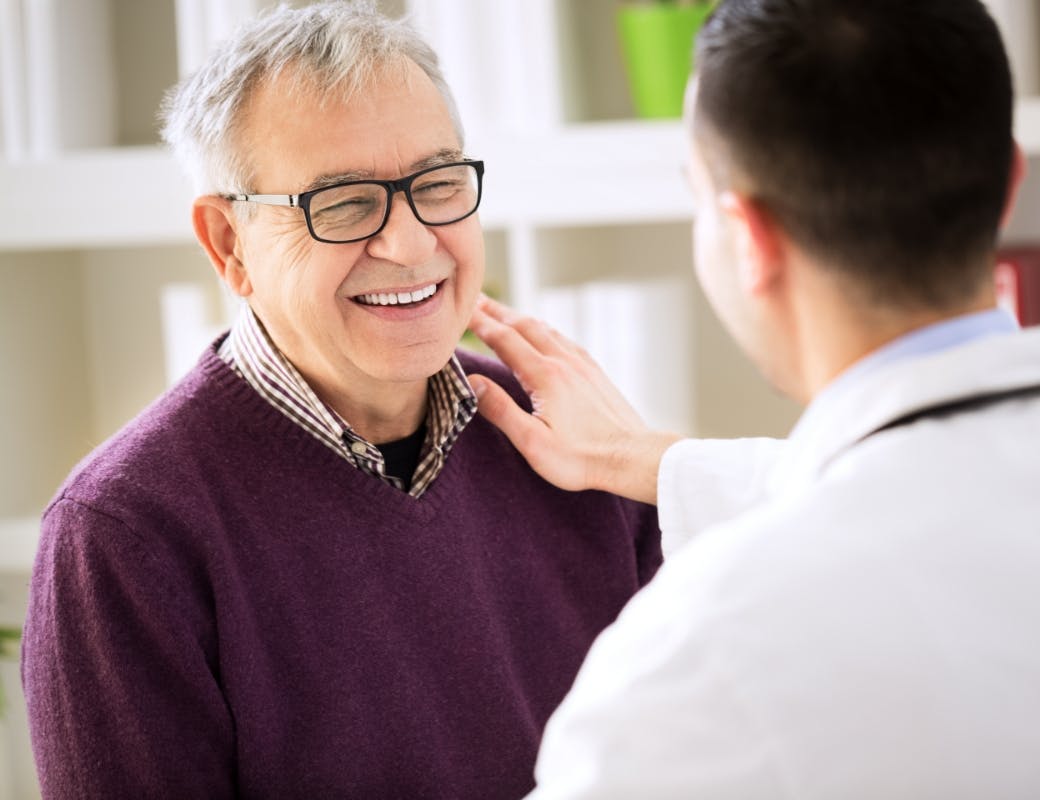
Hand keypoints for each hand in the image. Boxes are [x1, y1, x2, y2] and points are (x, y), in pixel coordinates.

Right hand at [466, 296, 681, 503]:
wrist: (631, 457)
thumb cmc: (581, 458)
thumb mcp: (533, 442)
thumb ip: (500, 410)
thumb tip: (472, 382)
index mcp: (545, 376)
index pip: (504, 339)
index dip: (480, 323)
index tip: (461, 311)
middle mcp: (563, 361)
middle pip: (524, 325)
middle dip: (497, 311)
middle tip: (475, 300)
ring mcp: (581, 364)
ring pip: (545, 329)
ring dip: (520, 317)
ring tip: (502, 312)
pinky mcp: (594, 372)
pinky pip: (563, 340)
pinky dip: (544, 329)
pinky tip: (544, 333)